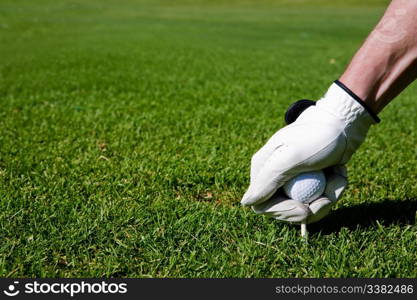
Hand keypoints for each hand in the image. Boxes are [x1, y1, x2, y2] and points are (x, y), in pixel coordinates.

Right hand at [241, 81, 378, 221]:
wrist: (343, 123)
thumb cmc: (318, 136)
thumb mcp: (292, 157)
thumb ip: (267, 179)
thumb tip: (246, 202)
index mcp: (263, 170)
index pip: (264, 206)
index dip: (285, 212)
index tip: (307, 209)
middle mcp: (273, 177)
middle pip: (286, 210)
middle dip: (311, 207)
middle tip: (330, 196)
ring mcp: (290, 180)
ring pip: (304, 207)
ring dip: (326, 198)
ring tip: (337, 177)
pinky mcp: (306, 181)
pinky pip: (315, 199)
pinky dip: (331, 191)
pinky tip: (338, 174)